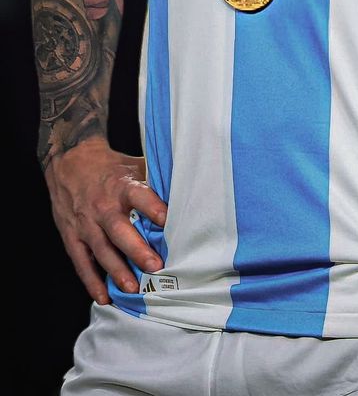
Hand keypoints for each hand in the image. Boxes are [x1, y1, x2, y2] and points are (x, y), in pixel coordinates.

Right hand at [44, 134, 167, 304]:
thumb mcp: (132, 166)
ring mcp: (86, 223)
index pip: (139, 195)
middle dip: (137, 249)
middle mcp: (103, 206)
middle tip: (155, 266)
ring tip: (133, 288)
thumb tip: (187, 190)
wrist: (70, 160)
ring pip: (101, 249)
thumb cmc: (110, 167)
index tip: (168, 221)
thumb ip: (154, 181)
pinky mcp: (72, 236)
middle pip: (119, 230)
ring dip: (117, 270)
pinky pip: (81, 261)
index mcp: (121, 185)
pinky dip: (92, 281)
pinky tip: (103, 297)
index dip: (153, 207)